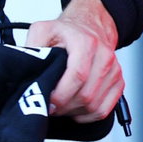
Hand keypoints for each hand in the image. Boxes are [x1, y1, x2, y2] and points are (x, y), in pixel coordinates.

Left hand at [25, 0, 122, 121]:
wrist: (90, 26)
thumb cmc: (65, 31)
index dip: (61, 94)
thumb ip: (32, 47)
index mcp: (85, 43)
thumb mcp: (42, 30)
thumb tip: (24, 68)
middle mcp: (104, 57)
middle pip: (86, 95)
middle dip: (64, 106)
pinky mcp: (118, 82)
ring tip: (59, 107)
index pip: (78, 75)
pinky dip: (87, 115)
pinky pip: (104, 109)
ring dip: (74, 112)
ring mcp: (114, 71)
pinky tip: (73, 110)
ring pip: (95, 106)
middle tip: (48, 106)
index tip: (47, 101)